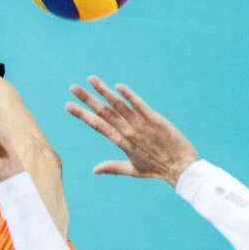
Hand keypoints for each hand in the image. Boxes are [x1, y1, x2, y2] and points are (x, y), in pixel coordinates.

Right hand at [65, 76, 199, 183]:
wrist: (180, 168)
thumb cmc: (158, 169)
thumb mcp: (133, 170)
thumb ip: (113, 167)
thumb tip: (94, 170)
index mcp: (122, 143)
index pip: (97, 125)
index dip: (82, 115)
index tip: (68, 105)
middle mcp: (128, 132)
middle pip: (104, 112)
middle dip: (87, 99)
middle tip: (73, 88)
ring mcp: (142, 125)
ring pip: (119, 105)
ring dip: (104, 91)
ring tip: (91, 79)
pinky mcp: (156, 119)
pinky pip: (140, 105)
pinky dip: (129, 95)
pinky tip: (118, 86)